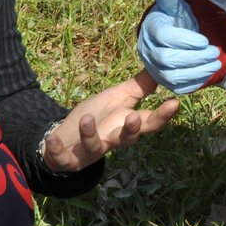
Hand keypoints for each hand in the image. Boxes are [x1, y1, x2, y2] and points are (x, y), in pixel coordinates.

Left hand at [39, 69, 179, 173]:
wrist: (68, 135)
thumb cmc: (97, 115)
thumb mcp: (119, 97)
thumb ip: (140, 85)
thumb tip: (161, 66)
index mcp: (126, 124)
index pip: (149, 122)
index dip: (163, 115)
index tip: (174, 103)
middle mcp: (113, 140)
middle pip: (128, 139)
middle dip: (131, 130)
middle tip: (133, 117)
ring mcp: (92, 151)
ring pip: (96, 147)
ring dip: (91, 135)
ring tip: (87, 119)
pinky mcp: (71, 159)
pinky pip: (65, 158)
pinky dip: (57, 149)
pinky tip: (51, 138)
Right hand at [137, 0, 220, 93]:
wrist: (175, 38)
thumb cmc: (176, 20)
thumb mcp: (174, 7)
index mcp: (151, 29)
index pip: (164, 36)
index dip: (186, 40)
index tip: (205, 40)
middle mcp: (148, 51)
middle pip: (167, 59)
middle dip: (194, 57)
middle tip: (215, 52)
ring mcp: (154, 69)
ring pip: (173, 76)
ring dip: (197, 71)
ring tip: (216, 63)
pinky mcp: (164, 82)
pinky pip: (178, 87)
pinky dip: (195, 82)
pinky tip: (208, 74)